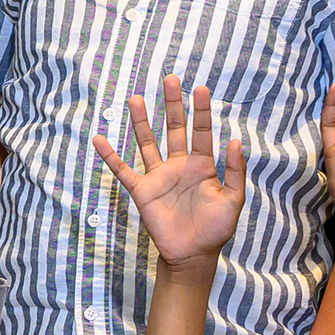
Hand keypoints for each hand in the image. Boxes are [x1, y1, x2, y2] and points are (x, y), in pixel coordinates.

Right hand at [95, 77, 247, 268]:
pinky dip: (110, 156)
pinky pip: (123, 170)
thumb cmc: (216, 229)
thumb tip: (233, 140)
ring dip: (142, 121)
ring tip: (137, 99)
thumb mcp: (233, 199)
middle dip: (173, 105)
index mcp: (203, 165)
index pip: (202, 131)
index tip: (201, 88)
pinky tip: (100, 139)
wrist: (193, 254)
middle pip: (174, 128)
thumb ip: (234, 171)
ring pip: (148, 143)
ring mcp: (159, 176)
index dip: (201, 111)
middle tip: (170, 79)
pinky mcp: (142, 191)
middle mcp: (179, 165)